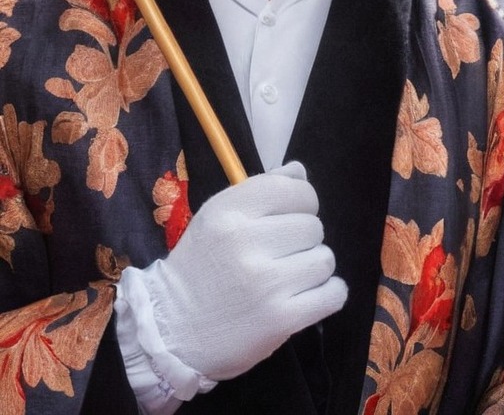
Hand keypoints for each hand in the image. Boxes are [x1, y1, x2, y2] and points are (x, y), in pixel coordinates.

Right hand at [127, 162, 347, 382]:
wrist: (169, 333)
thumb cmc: (200, 268)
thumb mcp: (217, 218)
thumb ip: (260, 189)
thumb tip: (299, 171)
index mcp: (228, 212)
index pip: (294, 189)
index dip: (302, 203)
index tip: (290, 219)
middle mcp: (245, 242)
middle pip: (313, 226)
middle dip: (304, 241)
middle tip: (281, 256)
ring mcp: (264, 283)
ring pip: (325, 259)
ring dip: (314, 269)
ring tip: (289, 279)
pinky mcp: (280, 319)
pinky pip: (333, 294)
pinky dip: (328, 295)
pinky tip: (307, 298)